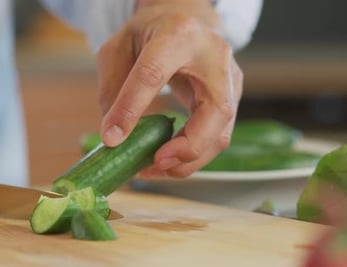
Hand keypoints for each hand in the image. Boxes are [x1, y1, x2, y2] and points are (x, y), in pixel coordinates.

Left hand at [97, 0, 242, 177]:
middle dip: (187, 147)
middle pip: (215, 111)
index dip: (132, 108)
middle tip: (155, 163)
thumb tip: (114, 137)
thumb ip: (114, 88)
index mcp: (177, 34)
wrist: (188, 19)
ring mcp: (230, 79)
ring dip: (189, 160)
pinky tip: (168, 160)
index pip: (153, 73)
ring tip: (154, 168)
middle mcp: (214, 56)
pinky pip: (217, 137)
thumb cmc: (151, 33)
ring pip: (221, 133)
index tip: (113, 138)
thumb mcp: (119, 47)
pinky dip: (192, 156)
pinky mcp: (233, 99)